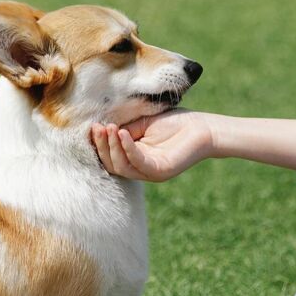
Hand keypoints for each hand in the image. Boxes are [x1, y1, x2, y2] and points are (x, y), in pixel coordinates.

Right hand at [90, 109, 216, 180]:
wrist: (202, 127)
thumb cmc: (175, 123)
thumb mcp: (142, 123)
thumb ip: (124, 128)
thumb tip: (100, 126)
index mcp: (135, 158)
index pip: (109, 156)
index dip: (98, 143)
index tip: (92, 126)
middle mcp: (141, 169)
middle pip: (112, 163)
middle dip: (102, 145)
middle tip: (97, 127)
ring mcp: (150, 172)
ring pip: (121, 166)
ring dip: (111, 147)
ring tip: (109, 128)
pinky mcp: (160, 171)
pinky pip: (138, 162)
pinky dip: (127, 148)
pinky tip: (122, 133)